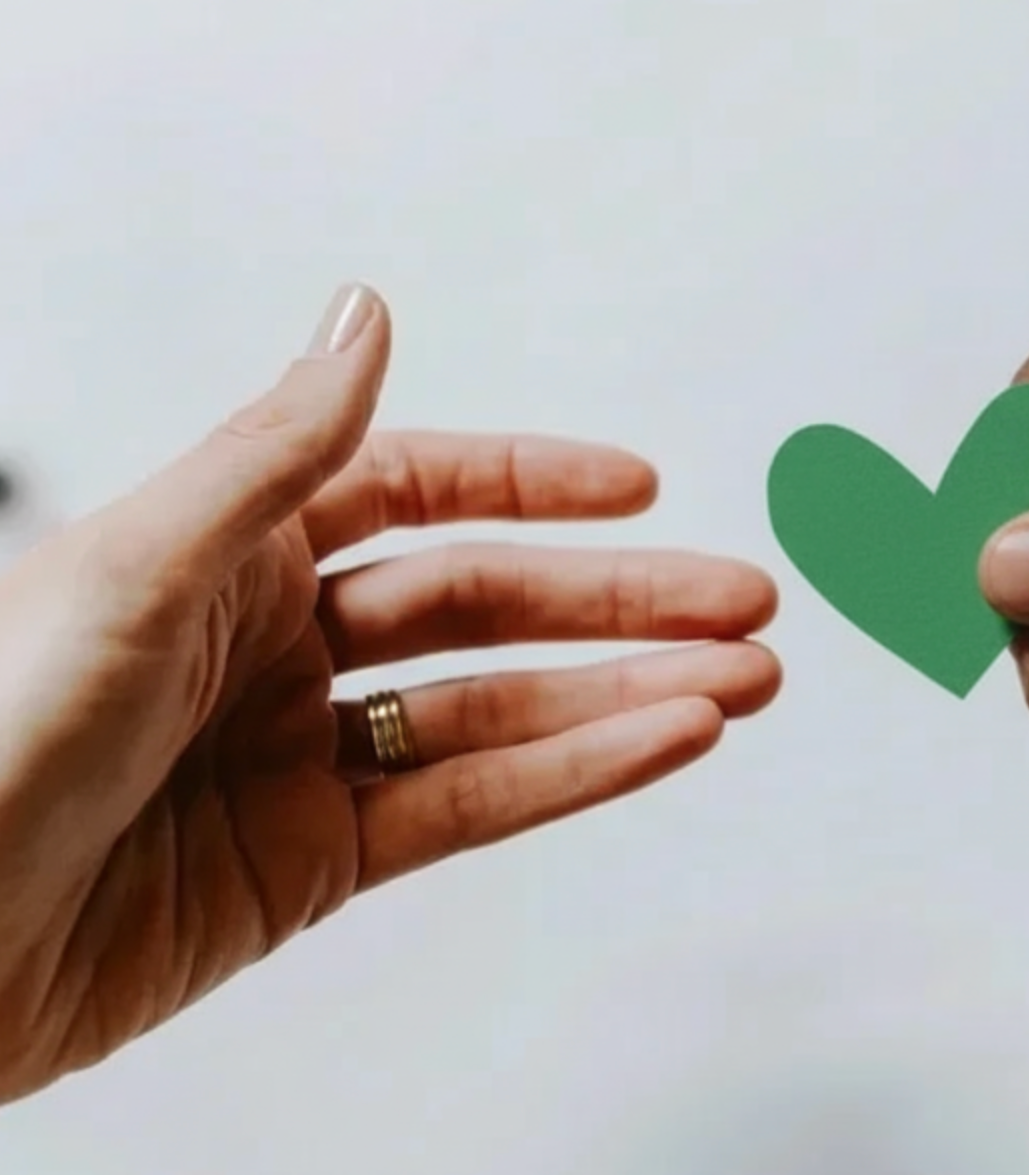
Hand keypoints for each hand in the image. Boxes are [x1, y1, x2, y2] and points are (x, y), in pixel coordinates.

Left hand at [0, 285, 779, 1100]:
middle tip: (742, 599)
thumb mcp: (139, 566)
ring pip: (500, 711)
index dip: (529, 484)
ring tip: (744, 680)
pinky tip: (662, 740)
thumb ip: (278, 449)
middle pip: (484, 606)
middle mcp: (272, 646)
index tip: (639, 487)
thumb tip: (364, 309)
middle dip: (621, 599)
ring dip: (627, 693)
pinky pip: (472, 806)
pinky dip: (576, 774)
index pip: (408, 492)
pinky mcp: (316, 865)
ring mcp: (302, 758)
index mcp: (222, 551)